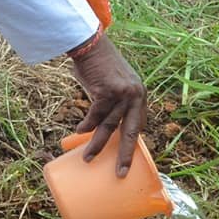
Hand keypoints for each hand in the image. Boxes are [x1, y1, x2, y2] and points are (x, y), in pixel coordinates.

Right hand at [68, 33, 146, 176]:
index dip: (132, 142)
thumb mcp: (115, 84)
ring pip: (109, 127)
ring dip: (97, 144)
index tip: (126, 157)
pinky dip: (86, 126)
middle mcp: (136, 95)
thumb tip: (104, 126)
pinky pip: (95, 116)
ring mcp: (123, 94)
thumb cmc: (99, 66)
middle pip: (131, 132)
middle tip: (120, 173)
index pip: (139, 124)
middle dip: (126, 155)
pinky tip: (79, 132)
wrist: (91, 45)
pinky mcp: (108, 92)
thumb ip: (115, 102)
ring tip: (88, 158)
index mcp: (140, 95)